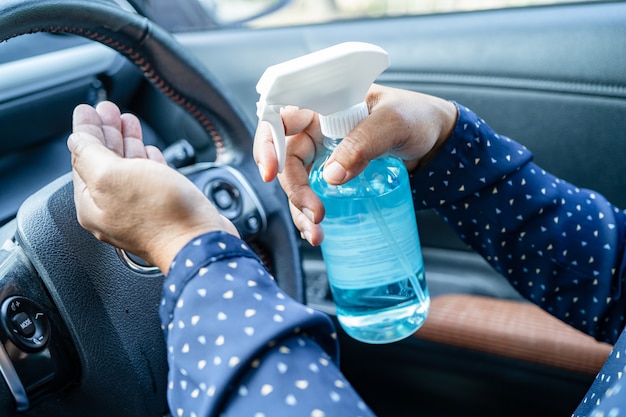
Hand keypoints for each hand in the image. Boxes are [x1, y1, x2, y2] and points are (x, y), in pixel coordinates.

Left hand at [68, 101, 238, 273]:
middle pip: (103, 162)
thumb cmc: (160, 214)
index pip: (82, 159)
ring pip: (127, 168)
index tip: (87, 109)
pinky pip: (149, 179)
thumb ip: (89, 155)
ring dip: (127, 142)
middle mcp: (113, 209)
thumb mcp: (113, 176)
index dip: (85, 130)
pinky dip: (146, 160)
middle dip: (106, 132)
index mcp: (93, 203)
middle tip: (109, 110)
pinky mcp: (163, 210)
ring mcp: (139, 210)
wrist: (200, 242)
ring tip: (128, 121)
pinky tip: (149, 151)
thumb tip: (76, 140)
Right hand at [253, 84, 456, 245]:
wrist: (437, 140)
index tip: (270, 172)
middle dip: (294, 190)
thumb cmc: (417, 117)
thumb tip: (331, 176)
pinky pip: (312, 194)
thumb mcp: (393, 123)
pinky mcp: (334, 176)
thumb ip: (363, 143)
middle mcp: (318, 129)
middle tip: (315, 213)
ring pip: (297, 182)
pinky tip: (318, 231)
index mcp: (324, 105)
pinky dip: (310, 215)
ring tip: (316, 233)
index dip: (268, 143)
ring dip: (299, 209)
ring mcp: (325, 154)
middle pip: (287, 159)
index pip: (281, 118)